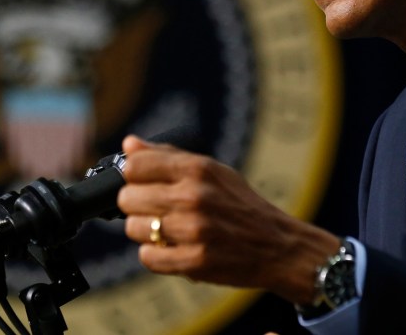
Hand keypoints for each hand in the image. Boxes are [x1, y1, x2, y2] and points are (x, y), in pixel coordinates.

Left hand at [117, 134, 340, 304]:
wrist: (278, 245)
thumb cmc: (241, 205)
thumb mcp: (212, 170)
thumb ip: (168, 156)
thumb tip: (129, 144)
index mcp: (198, 169)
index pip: (135, 165)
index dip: (133, 175)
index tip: (141, 182)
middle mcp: (194, 196)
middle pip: (128, 198)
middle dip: (137, 205)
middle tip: (155, 209)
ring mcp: (194, 231)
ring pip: (134, 228)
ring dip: (145, 232)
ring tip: (166, 230)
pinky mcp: (194, 262)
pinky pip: (147, 257)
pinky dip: (154, 255)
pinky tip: (172, 248)